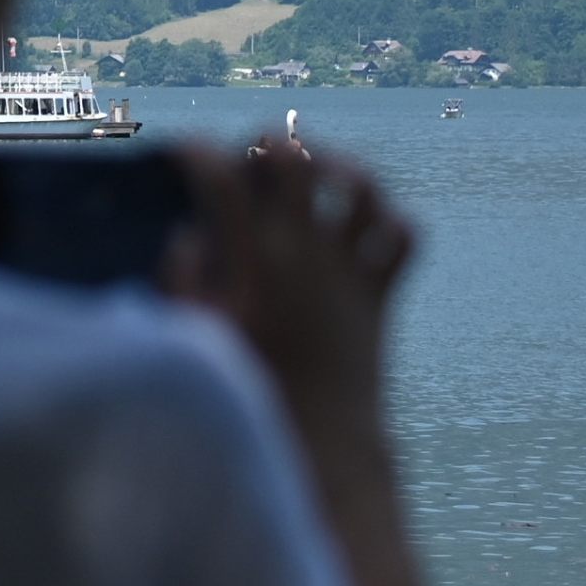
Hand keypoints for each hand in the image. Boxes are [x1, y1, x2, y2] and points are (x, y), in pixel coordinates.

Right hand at [166, 140, 414, 436]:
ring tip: (316, 175)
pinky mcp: (379, 294)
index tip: (183, 153)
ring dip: (337, 168)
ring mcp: (349, 271)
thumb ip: (182, 280)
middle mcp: (305, 255)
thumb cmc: (249, 394)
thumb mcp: (198, 338)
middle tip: (253, 157)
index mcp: (252, 264)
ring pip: (361, 187)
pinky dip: (387, 222)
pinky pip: (403, 237)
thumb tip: (190, 234)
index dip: (197, 153)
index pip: (222, 180)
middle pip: (296, 161)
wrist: (325, 444)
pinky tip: (360, 227)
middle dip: (269, 142)